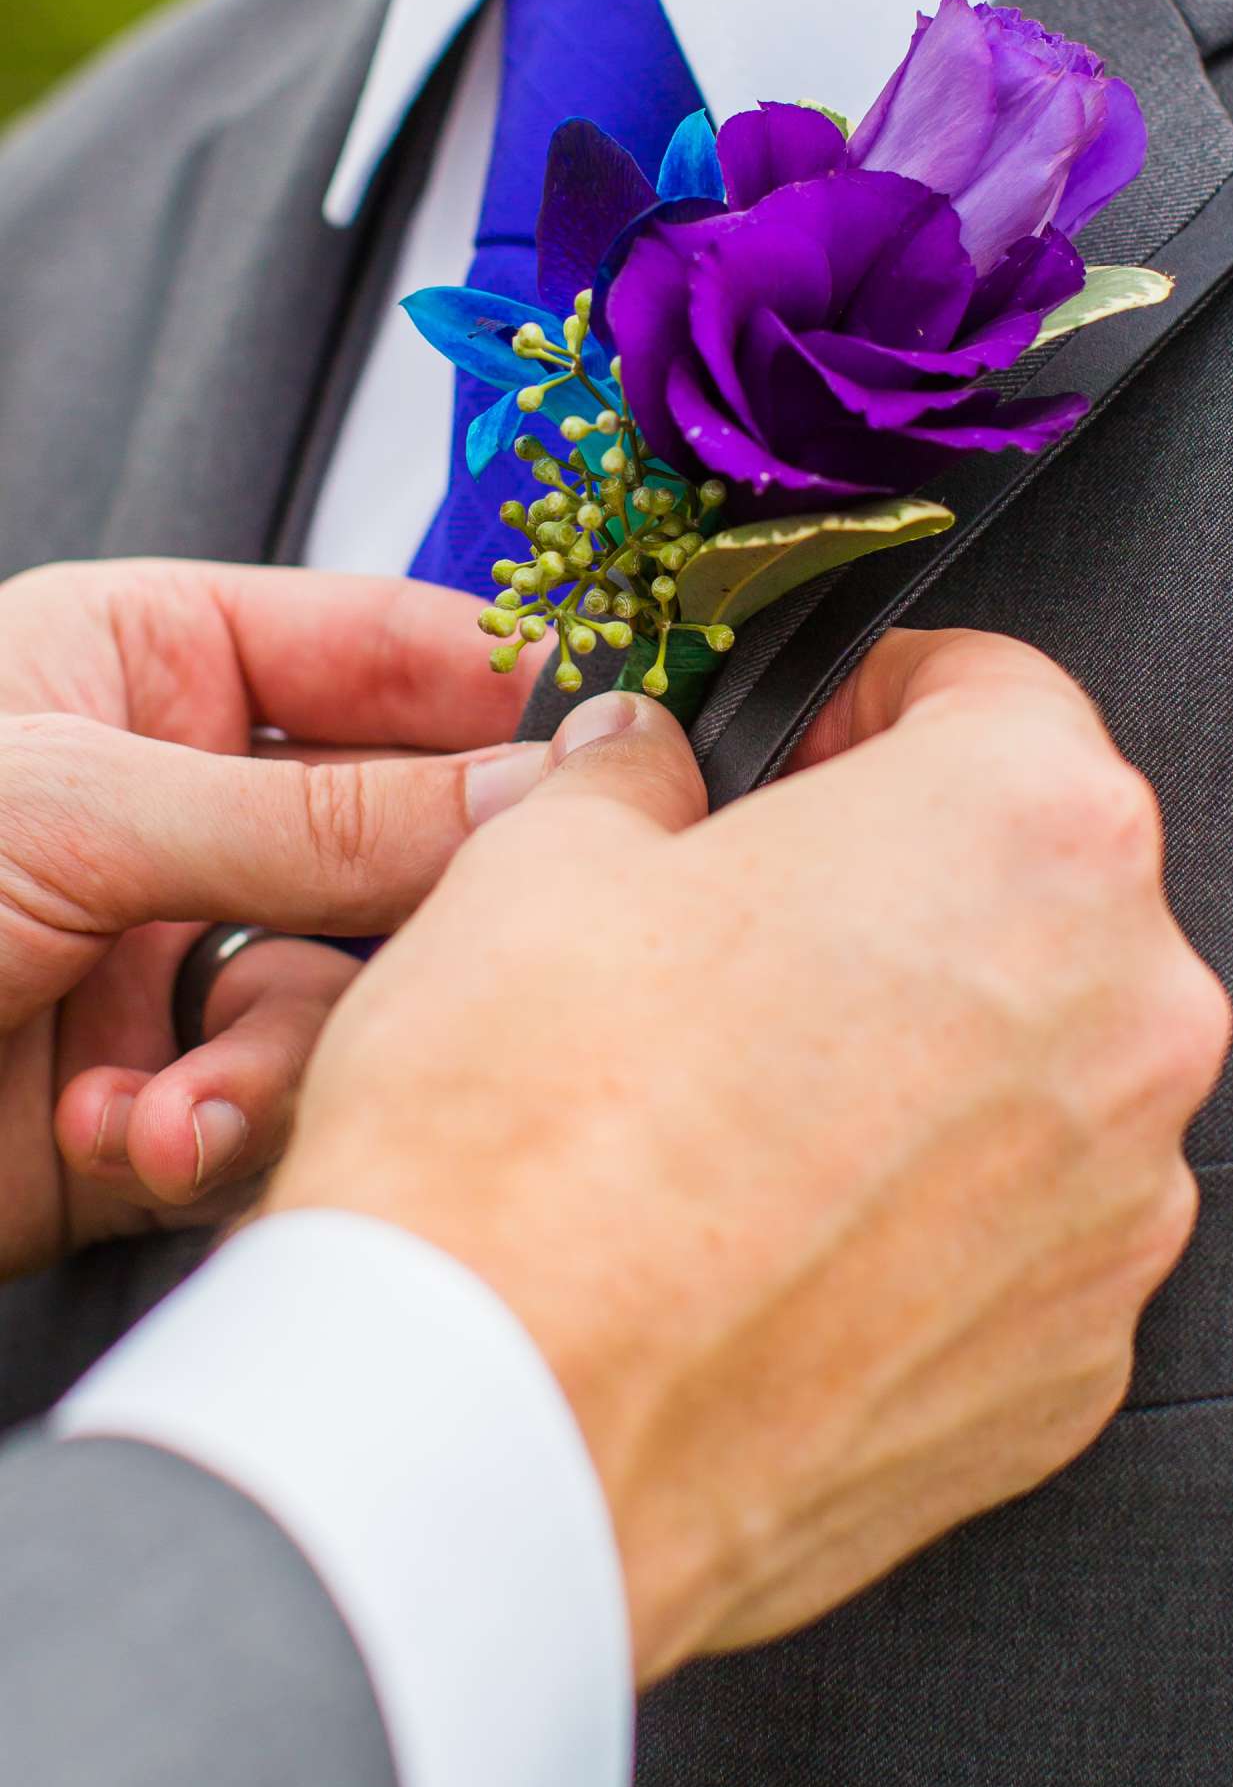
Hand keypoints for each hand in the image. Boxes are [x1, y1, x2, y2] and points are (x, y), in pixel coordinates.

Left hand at [0, 559, 541, 1278]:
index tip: (608, 742)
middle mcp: (168, 810)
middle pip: (393, 840)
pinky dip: (217, 1136)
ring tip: (191, 1094)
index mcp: (136, 668)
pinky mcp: (153, 1102)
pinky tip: (131, 1137)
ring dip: (281, 1059)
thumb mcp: (72, 806)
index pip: (375, 650)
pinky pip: (274, 1110)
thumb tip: (532, 790)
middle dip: (405, 916)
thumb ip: (323, 812)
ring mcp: (166, 960)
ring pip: (351, 995)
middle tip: (470, 952)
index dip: (495, 691)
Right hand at [268, 627, 1229, 1682]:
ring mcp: (1122, 1214)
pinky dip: (931, 1233)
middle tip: (745, 946)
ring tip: (746, 1122)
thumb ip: (635, 782)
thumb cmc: (525, 1144)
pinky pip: (1021, 1250)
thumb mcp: (539, 867)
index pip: (998, 697)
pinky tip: (785, 1251)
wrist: (502, 1442)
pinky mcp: (1076, 1368)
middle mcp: (1133, 1018)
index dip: (871, 708)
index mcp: (1032, 836)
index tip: (804, 749)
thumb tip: (649, 768)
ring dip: (929, 1072)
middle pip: (1035, 903)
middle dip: (905, 901)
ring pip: (1039, 1083)